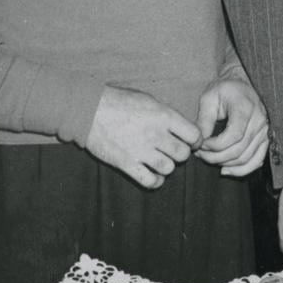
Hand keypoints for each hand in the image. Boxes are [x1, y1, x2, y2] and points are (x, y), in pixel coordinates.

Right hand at [84, 86, 200, 188]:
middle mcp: (155, 134)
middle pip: (183, 154)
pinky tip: (152, 175)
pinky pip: (150, 181)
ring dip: (166, 167)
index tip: (189, 141)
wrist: (87, 109)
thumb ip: (167, 115)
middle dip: (180, 154)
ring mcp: (140, 150)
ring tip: (159, 161)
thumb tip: (183, 128)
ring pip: (169, 168)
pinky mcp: (126, 163)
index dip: (195, 140)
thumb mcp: (148, 100)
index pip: (194, 135)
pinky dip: (155, 181)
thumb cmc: (118, 101)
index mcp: (164, 116)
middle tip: (171, 151)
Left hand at [193, 76, 269, 176]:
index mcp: (246, 108)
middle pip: (239, 150)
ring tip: (209, 158)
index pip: (233, 136)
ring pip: (246, 158)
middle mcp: (259, 121)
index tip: (200, 144)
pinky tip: (225, 170)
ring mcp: (265, 132)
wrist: (243, 84)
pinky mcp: (265, 140)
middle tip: (199, 154)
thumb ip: (203, 120)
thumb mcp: (209, 98)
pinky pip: (256, 161)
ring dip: (225, 164)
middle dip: (215, 157)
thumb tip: (198, 142)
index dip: (214, 146)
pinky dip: (241, 170)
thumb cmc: (225, 90)